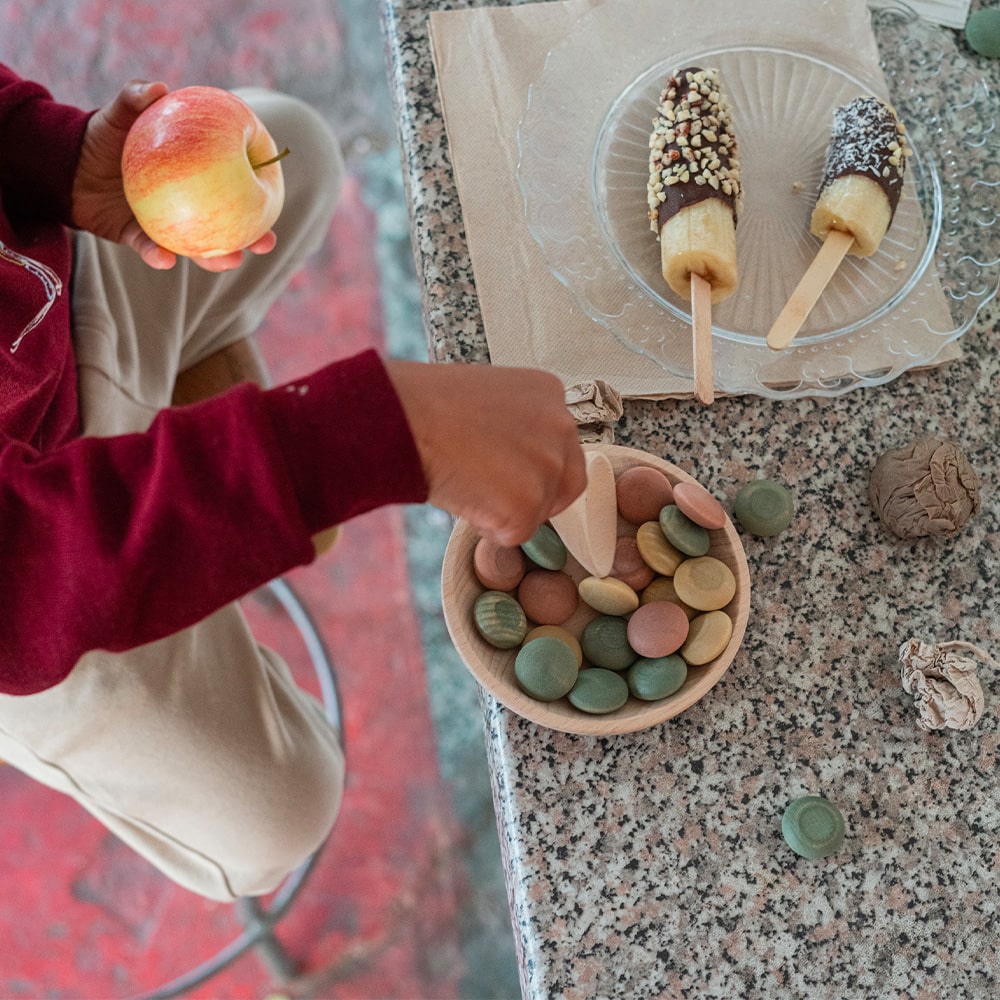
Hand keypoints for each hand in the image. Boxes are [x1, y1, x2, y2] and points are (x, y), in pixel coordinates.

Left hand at [71, 80, 276, 271]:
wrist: (65, 165)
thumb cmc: (101, 135)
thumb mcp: (119, 113)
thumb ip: (136, 97)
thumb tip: (159, 88)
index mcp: (196, 176)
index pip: (236, 184)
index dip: (259, 194)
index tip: (274, 198)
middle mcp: (188, 204)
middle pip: (229, 224)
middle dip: (252, 238)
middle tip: (266, 242)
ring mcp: (166, 224)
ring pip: (198, 245)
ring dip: (214, 258)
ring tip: (228, 260)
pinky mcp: (139, 239)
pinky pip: (151, 249)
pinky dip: (157, 255)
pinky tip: (165, 259)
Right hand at [386, 361, 586, 546]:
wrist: (401, 418)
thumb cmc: (425, 405)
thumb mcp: (487, 398)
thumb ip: (515, 426)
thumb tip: (514, 462)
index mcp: (549, 393)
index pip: (563, 448)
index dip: (532, 469)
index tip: (504, 472)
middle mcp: (560, 426)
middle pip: (566, 485)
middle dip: (532, 498)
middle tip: (491, 493)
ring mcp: (546, 465)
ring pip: (538, 512)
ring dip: (503, 512)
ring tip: (465, 483)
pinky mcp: (527, 503)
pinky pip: (513, 535)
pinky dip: (486, 528)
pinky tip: (461, 496)